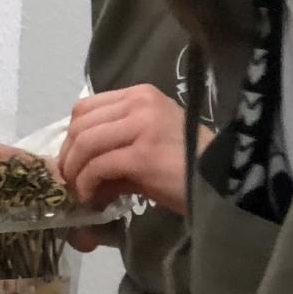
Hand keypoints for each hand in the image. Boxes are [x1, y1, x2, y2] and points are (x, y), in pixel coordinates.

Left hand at [58, 84, 204, 212]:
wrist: (224, 184)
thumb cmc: (187, 168)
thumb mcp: (147, 146)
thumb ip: (112, 148)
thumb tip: (76, 168)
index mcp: (141, 95)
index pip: (86, 107)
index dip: (71, 136)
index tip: (71, 161)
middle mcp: (141, 103)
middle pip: (81, 124)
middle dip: (68, 156)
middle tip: (69, 181)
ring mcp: (143, 126)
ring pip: (85, 142)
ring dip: (75, 171)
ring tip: (79, 191)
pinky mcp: (144, 154)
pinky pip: (98, 166)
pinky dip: (87, 183)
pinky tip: (92, 198)